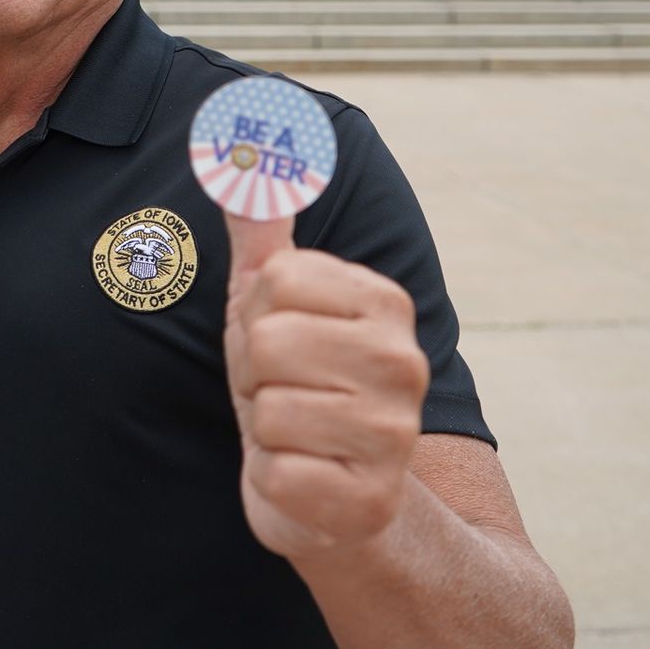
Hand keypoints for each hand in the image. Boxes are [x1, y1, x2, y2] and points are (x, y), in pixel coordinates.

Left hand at [223, 213, 430, 561]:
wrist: (341, 496)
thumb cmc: (298, 383)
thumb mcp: (273, 302)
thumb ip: (261, 227)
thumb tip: (245, 148)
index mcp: (384, 302)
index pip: (274, 280)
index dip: (255, 315)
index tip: (281, 342)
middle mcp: (404, 363)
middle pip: (267, 343)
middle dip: (255, 375)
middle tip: (284, 392)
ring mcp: (394, 435)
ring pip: (268, 410)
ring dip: (265, 429)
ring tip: (296, 434)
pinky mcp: (371, 501)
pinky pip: (278, 474)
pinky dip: (275, 482)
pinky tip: (306, 479)